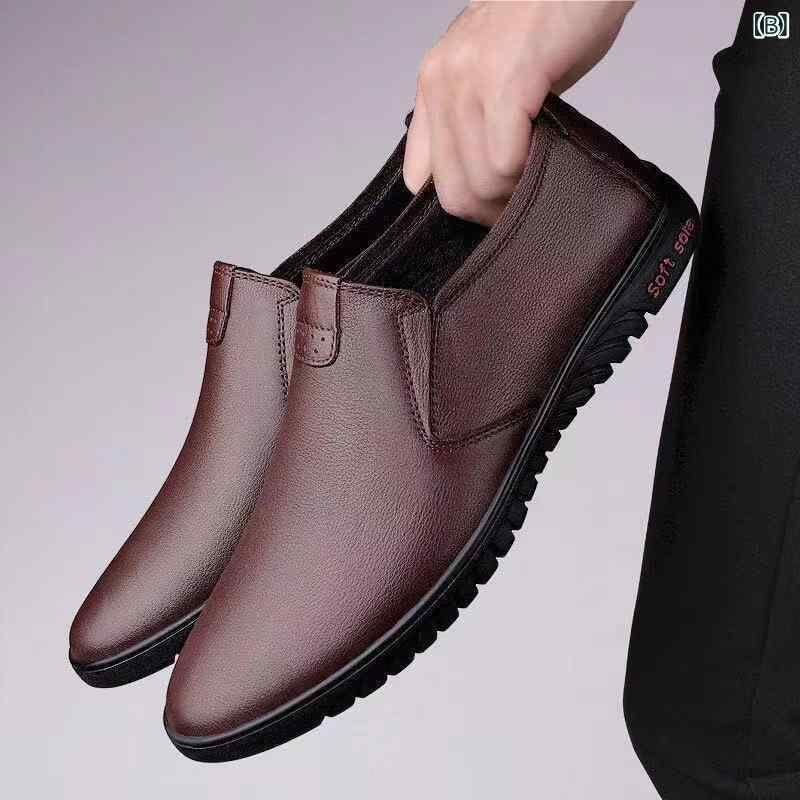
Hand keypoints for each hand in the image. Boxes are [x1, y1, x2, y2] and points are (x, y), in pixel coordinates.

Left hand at [404, 1, 634, 224]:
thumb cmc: (550, 21)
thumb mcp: (494, 73)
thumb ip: (476, 119)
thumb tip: (482, 176)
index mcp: (432, 84)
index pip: (417, 178)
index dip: (455, 202)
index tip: (487, 206)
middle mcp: (441, 82)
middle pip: (451, 192)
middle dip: (488, 213)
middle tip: (518, 209)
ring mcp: (470, 80)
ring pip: (480, 182)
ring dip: (512, 198)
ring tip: (535, 186)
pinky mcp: (506, 81)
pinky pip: (506, 162)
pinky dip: (528, 176)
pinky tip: (544, 160)